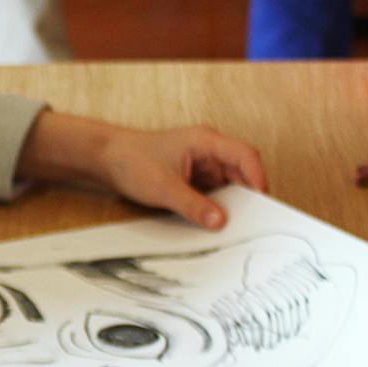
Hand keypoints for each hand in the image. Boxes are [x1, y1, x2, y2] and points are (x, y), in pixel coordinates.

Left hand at [17, 112, 267, 229]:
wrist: (105, 159)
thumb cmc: (131, 161)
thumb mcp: (163, 187)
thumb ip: (193, 205)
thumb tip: (220, 222)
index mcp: (205, 141)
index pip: (245, 155)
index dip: (258, 177)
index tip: (262, 201)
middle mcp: (208, 150)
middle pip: (242, 172)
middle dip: (248, 195)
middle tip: (253, 221)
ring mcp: (202, 164)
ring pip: (230, 184)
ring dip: (233, 203)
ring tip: (235, 225)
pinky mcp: (194, 178)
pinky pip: (215, 192)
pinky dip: (218, 206)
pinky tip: (216, 222)